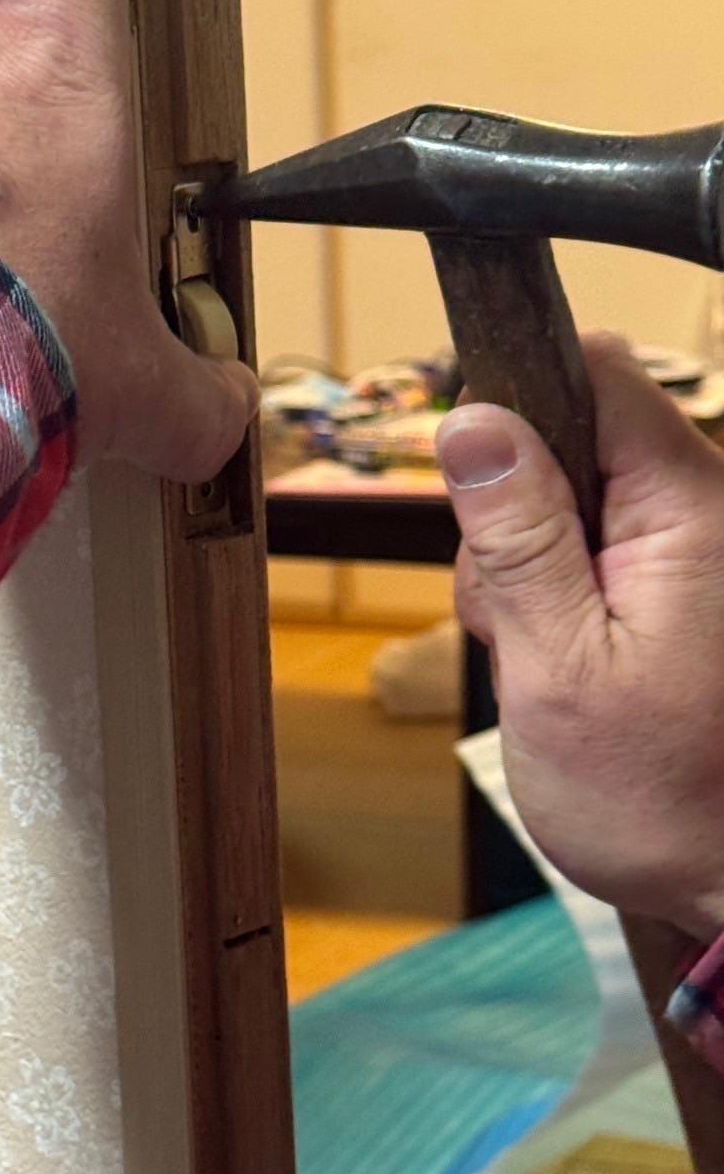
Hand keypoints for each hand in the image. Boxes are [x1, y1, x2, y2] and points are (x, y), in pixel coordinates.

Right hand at [437, 337, 723, 940]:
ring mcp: (691, 549)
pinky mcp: (678, 583)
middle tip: (516, 618)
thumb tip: (472, 421)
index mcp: (691, 510)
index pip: (597, 373)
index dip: (518, 400)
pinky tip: (559, 664)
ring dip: (526, 569)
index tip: (476, 484)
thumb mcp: (557, 670)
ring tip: (542, 659)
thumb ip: (516, 540)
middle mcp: (704, 511)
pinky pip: (587, 548)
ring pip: (565, 497)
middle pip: (569, 436)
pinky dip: (552, 597)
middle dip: (510, 515)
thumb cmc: (659, 800)